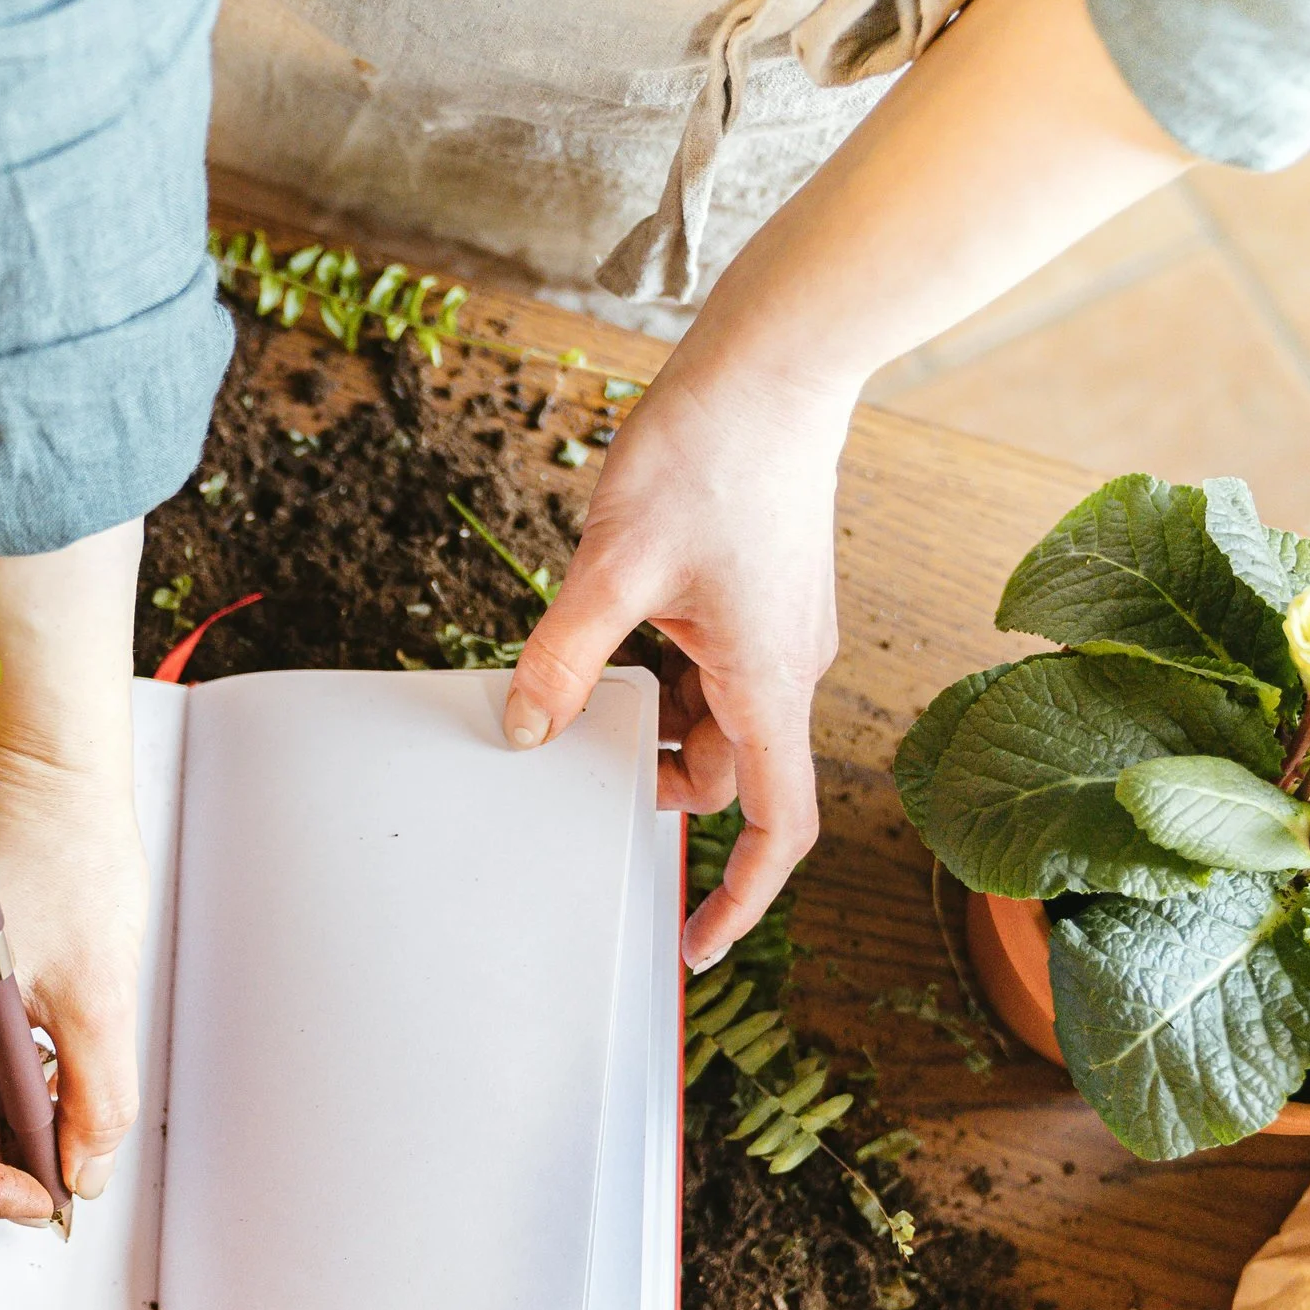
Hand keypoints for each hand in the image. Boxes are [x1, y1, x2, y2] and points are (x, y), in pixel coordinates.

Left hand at [502, 359, 850, 970]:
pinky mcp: (758, 599)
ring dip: (650, 724)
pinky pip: (710, 670)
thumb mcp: (613, 568)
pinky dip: (661, 677)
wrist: (773, 367)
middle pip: (727, 772)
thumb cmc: (711, 455)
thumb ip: (563, 657)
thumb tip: (524, 729)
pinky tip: (608, 640)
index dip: (740, 896)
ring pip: (712, 719)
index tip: (695, 942)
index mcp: (769, 681)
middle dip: (656, 784)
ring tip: (581, 690)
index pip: (777, 826)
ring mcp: (775, 633)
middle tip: (578, 770)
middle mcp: (785, 667)